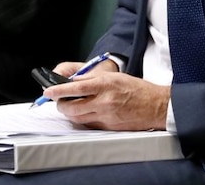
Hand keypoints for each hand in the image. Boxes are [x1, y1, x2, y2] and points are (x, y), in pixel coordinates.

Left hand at [45, 67, 169, 130]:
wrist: (156, 106)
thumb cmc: (137, 89)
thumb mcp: (115, 77)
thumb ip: (94, 79)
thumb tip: (74, 82)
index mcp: (106, 85)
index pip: (77, 88)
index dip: (59, 90)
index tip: (48, 91)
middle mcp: (105, 101)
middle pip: (73, 107)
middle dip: (61, 104)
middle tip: (58, 100)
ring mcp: (106, 116)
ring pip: (78, 118)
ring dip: (70, 113)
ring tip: (70, 106)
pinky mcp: (109, 127)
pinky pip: (88, 125)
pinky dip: (82, 119)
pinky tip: (84, 113)